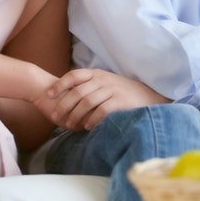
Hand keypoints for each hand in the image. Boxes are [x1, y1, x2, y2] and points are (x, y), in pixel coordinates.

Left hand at [46, 67, 165, 132]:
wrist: (150, 95)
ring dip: (75, 115)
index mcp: (97, 74)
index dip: (60, 85)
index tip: (49, 95)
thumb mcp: (106, 83)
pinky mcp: (120, 101)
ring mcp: (112, 90)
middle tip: (56, 117)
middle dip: (64, 105)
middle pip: (77, 91)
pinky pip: (101, 111)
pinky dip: (91, 119)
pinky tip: (87, 126)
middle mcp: (103, 79)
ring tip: (70, 125)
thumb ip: (90, 86)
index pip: (74, 75)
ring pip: (87, 102)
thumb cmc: (123, 92)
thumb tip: (67, 96)